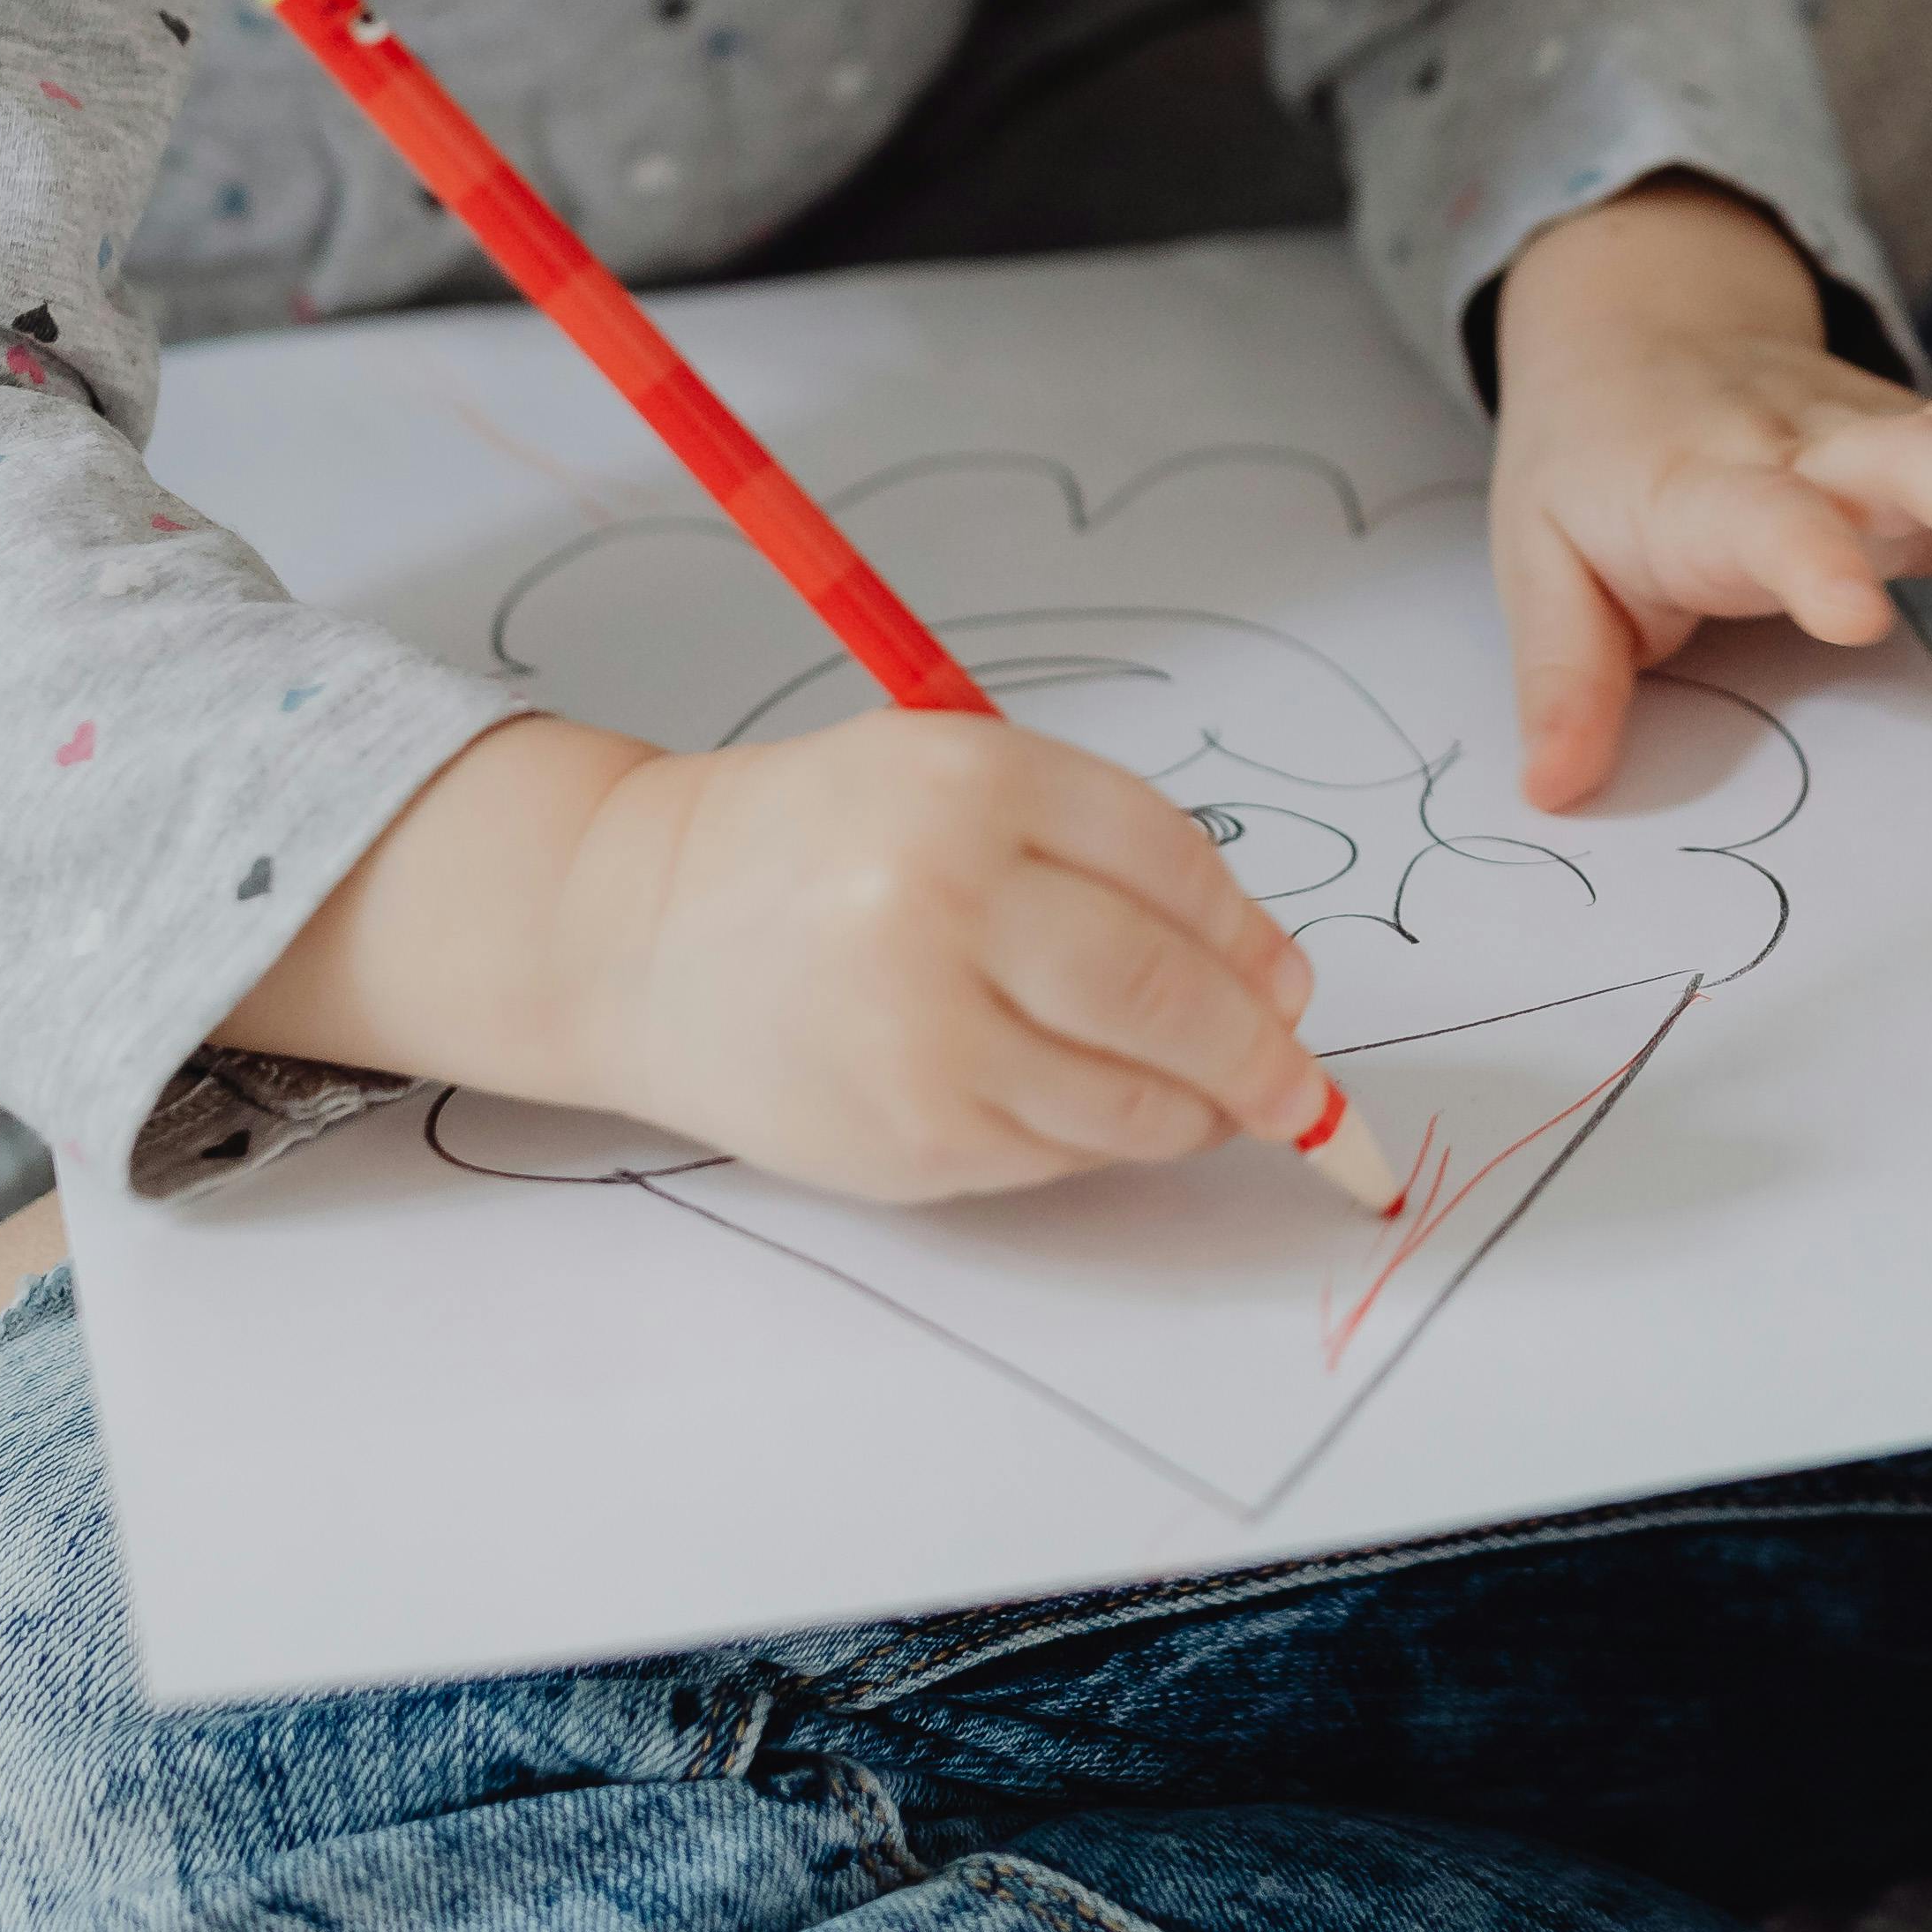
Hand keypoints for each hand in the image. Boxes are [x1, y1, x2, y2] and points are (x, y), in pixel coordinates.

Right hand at [576, 715, 1334, 1197]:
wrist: (635, 932)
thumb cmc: (815, 848)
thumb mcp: (950, 778)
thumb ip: (1105, 850)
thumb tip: (1271, 976)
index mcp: (969, 782)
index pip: (1175, 866)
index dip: (1252, 935)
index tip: (1287, 977)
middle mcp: (944, 898)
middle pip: (1167, 989)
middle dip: (1260, 1046)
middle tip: (1295, 1073)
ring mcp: (924, 1029)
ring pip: (1133, 1093)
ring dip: (1202, 1108)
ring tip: (1216, 1099)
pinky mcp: (910, 1132)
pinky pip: (1064, 1153)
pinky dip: (1113, 1142)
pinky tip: (1113, 1116)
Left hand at [1487, 178, 1931, 804]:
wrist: (1635, 330)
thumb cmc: (1593, 467)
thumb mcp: (1541, 563)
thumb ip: (1562, 677)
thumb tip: (1554, 791)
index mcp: (1697, 486)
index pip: (1760, 514)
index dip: (1811, 556)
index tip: (1859, 616)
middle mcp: (1804, 445)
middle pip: (1909, 449)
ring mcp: (1878, 432)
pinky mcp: (1930, 435)